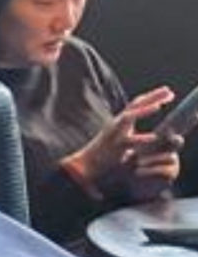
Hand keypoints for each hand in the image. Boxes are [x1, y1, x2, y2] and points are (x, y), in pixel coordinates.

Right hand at [65, 86, 180, 202]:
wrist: (86, 164)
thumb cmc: (104, 152)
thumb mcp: (119, 137)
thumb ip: (129, 129)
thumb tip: (144, 129)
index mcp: (120, 121)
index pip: (137, 104)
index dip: (152, 96)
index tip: (168, 92)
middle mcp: (117, 124)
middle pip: (135, 105)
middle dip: (152, 97)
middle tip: (169, 91)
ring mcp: (115, 134)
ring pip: (129, 117)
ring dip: (143, 111)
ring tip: (159, 106)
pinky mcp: (115, 147)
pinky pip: (129, 141)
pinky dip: (141, 139)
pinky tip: (153, 137)